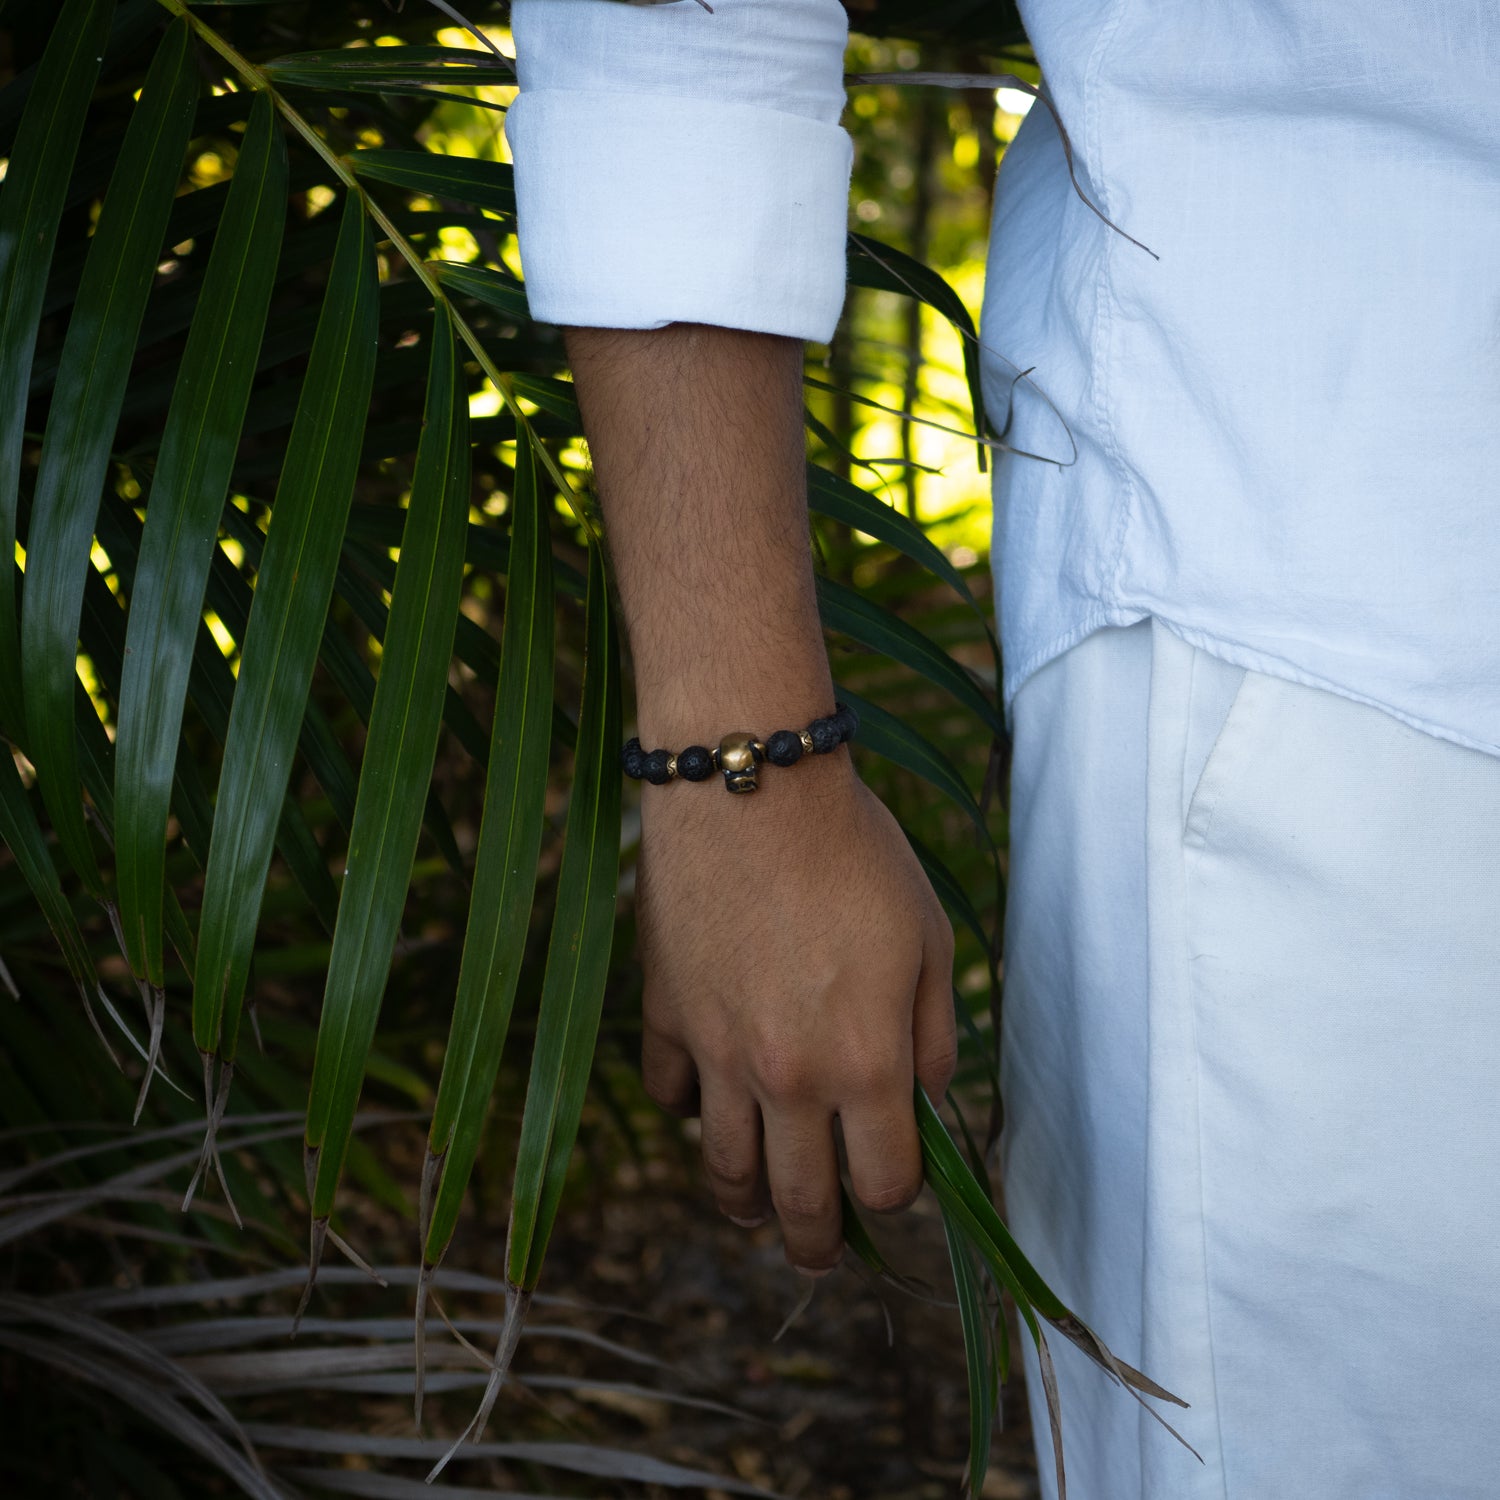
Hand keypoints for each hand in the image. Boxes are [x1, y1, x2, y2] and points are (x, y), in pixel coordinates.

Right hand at [636, 746, 957, 1273]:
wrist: (751, 790)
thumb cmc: (855, 854)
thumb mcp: (929, 937)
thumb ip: (933, 1032)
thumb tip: (928, 1095)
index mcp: (866, 1066)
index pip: (883, 1183)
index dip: (896, 1197)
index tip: (895, 1184)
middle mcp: (788, 1079)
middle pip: (799, 1202)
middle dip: (818, 1243)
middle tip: (821, 1252)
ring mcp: (717, 1054)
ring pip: (724, 1169)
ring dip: (744, 1206)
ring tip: (754, 1216)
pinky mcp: (664, 1015)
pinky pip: (669, 1093)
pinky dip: (688, 1109)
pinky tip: (705, 1100)